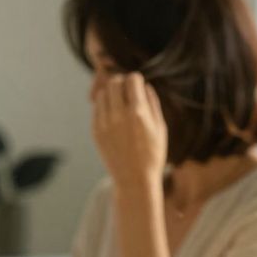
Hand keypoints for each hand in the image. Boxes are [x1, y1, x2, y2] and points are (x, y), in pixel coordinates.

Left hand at [92, 73, 167, 190]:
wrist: (134, 179)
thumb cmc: (153, 154)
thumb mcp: (161, 128)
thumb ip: (153, 104)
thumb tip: (146, 86)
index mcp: (138, 113)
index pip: (132, 80)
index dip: (136, 78)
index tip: (138, 82)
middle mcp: (119, 115)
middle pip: (114, 82)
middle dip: (122, 82)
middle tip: (127, 89)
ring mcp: (105, 123)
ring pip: (102, 94)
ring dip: (111, 93)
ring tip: (120, 101)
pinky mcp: (96, 131)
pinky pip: (97, 108)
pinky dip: (105, 106)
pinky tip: (114, 114)